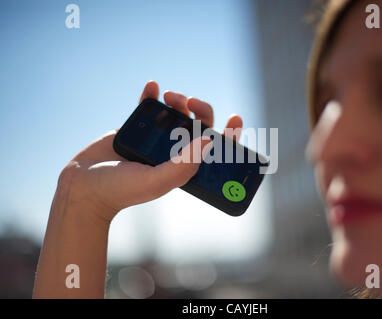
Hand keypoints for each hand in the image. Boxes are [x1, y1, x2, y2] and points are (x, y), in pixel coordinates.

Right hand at [59, 81, 242, 221]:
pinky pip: (148, 107)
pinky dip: (151, 95)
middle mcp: (174, 151)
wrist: (84, 186)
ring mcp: (156, 138)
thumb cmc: (122, 190)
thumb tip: (211, 142)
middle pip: (199, 124)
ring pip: (177, 112)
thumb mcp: (157, 181)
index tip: (236, 118)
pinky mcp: (136, 127)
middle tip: (191, 102)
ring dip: (179, 99)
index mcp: (185, 167)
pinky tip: (152, 86)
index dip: (229, 134)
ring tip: (169, 95)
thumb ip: (184, 165)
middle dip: (201, 109)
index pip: (215, 149)